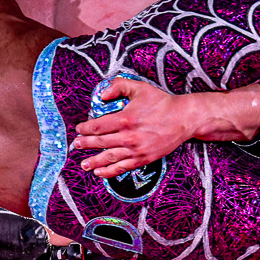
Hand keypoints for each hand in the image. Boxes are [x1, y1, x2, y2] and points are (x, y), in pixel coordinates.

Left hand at [72, 80, 205, 177]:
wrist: (183, 119)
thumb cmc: (161, 102)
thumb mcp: (139, 87)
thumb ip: (118, 86)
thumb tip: (101, 95)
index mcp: (126, 118)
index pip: (98, 126)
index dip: (85, 128)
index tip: (79, 129)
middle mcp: (129, 136)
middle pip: (100, 142)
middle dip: (85, 144)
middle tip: (76, 145)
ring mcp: (136, 149)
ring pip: (109, 157)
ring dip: (94, 161)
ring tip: (83, 164)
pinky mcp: (144, 158)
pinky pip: (123, 167)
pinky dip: (109, 171)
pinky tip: (100, 172)